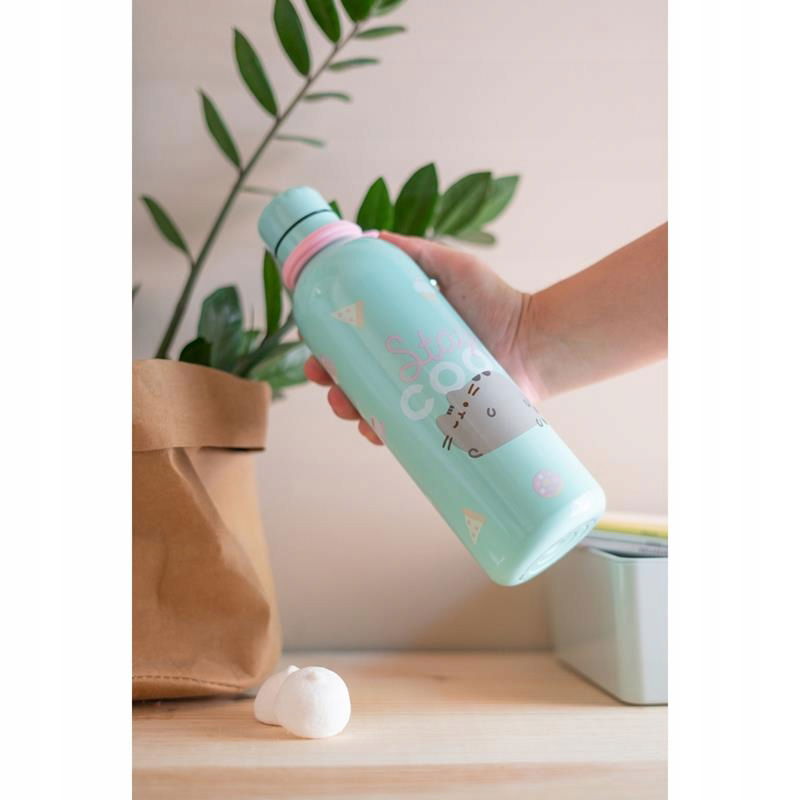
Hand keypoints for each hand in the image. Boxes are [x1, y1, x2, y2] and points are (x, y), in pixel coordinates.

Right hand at [304, 231, 534, 444]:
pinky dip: (383, 435)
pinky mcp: (442, 420)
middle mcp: (408, 367)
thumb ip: (415, 252)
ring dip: (350, 411)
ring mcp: (423, 396)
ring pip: (374, 409)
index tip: (314, 352)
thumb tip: (368, 238)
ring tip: (346, 407)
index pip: (355, 345)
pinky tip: (372, 431)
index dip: (329, 351)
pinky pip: (405, 433)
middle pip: (356, 380)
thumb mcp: (454, 267)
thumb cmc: (497, 301)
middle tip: (325, 380)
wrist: (536, 341)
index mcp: (402, 335)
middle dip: (332, 384)